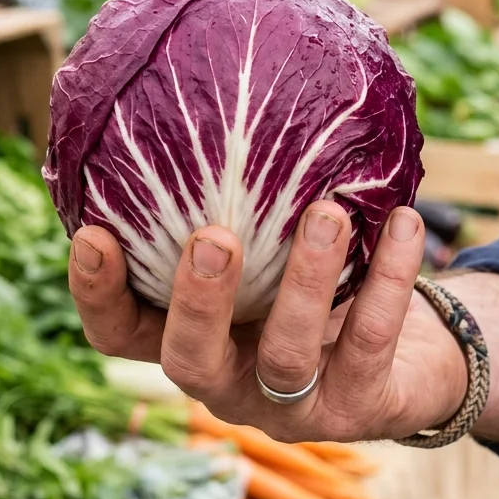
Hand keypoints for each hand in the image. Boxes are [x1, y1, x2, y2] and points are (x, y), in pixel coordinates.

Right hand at [68, 203, 467, 442]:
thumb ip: (236, 206)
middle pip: (190, 362)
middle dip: (197, 301)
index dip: (99, 294)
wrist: (406, 360)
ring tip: (326, 215)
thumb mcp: (269, 252)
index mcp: (195, 342)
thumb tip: (219, 91)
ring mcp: (295, 406)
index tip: (92, 233)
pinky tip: (405, 221)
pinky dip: (389, 279)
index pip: (123, 334)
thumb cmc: (317, 287)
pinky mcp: (361, 407)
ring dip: (305, 283)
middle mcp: (232, 383)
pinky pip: (371, 340)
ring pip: (287, 356)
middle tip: (213, 237)